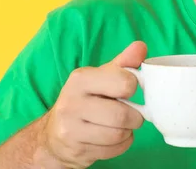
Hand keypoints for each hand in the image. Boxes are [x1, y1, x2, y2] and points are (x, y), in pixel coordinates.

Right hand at [40, 41, 146, 168]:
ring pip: (118, 134)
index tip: (128, 90)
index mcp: (81, 79)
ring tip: (121, 126)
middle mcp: (71, 102)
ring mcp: (71, 129)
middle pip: (122, 114)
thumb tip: (141, 46)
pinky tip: (113, 138)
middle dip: (134, 116)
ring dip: (127, 131)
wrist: (54, 134)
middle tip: (131, 113)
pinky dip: (121, 145)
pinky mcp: (76, 150)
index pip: (125, 83)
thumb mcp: (102, 77)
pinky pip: (113, 149)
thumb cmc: (86, 100)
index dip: (133, 88)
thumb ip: (124, 63)